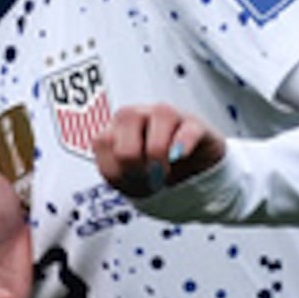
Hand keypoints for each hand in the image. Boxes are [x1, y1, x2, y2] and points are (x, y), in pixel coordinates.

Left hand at [96, 103, 227, 205]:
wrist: (187, 177)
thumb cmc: (150, 174)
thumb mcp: (125, 181)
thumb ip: (114, 171)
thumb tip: (132, 162)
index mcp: (116, 128)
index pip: (103, 141)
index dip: (115, 169)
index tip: (129, 183)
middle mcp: (141, 115)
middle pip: (127, 116)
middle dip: (133, 157)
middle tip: (145, 177)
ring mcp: (169, 117)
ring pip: (161, 115)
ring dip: (158, 151)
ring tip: (164, 172)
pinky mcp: (195, 126)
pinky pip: (189, 129)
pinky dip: (183, 144)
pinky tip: (180, 158)